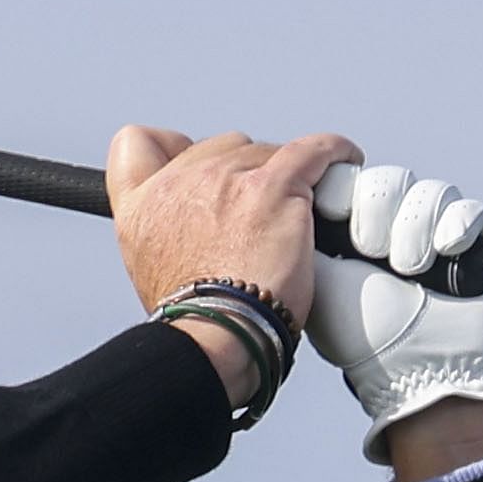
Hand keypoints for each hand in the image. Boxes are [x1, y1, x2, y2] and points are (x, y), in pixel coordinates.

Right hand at [106, 127, 359, 405]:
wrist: (214, 338)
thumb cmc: (194, 321)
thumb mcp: (152, 272)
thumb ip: (170, 236)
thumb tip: (204, 235)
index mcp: (140, 205)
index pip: (138, 143)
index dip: (173, 151)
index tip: (200, 172)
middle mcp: (176, 183)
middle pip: (221, 148)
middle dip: (243, 172)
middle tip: (261, 213)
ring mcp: (224, 180)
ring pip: (266, 152)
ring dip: (284, 174)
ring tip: (301, 207)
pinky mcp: (272, 186)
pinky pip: (312, 151)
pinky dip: (332, 152)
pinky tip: (344, 160)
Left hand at [308, 163, 482, 465]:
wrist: (419, 370)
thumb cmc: (363, 334)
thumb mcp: (315, 276)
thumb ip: (304, 228)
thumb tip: (301, 185)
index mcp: (357, 238)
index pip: (354, 181)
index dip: (346, 188)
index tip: (334, 210)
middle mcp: (400, 234)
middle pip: (390, 180)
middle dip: (376, 211)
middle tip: (371, 252)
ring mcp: (443, 239)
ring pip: (430, 192)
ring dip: (413, 228)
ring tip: (408, 270)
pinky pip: (472, 209)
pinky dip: (457, 227)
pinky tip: (445, 253)